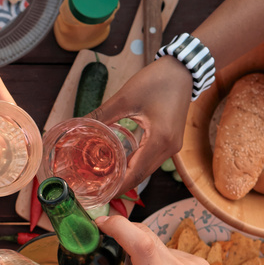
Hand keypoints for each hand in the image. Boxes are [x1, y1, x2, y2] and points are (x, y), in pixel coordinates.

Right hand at [75, 215, 236, 264]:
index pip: (140, 240)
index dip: (117, 225)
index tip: (98, 224)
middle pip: (145, 235)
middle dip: (122, 233)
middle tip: (103, 244)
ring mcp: (194, 264)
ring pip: (157, 244)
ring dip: (141, 252)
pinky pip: (171, 253)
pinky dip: (157, 260)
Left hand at [89, 57, 191, 192]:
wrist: (184, 70)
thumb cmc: (157, 80)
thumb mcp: (126, 97)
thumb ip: (102, 114)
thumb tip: (79, 125)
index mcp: (160, 140)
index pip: (136, 173)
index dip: (119, 187)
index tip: (101, 194)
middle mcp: (169, 148)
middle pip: (142, 175)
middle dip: (121, 184)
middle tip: (98, 188)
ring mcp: (172, 146)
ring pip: (148, 169)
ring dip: (129, 175)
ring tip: (106, 179)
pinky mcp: (171, 140)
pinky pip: (152, 159)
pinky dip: (137, 164)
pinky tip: (121, 163)